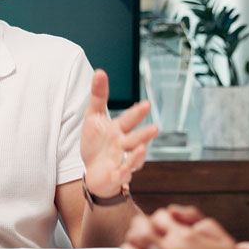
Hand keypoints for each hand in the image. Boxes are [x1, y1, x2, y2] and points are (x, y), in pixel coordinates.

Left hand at [79, 70, 156, 196]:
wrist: (93, 171)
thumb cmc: (97, 142)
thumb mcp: (94, 116)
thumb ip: (99, 96)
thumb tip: (100, 71)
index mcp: (119, 129)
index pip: (129, 120)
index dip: (137, 113)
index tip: (146, 104)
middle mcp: (123, 145)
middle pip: (135, 139)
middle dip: (144, 134)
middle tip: (155, 128)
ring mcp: (121, 161)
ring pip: (133, 159)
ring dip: (138, 155)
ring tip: (142, 148)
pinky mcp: (115, 176)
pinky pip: (122, 176)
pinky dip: (125, 174)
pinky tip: (126, 172)